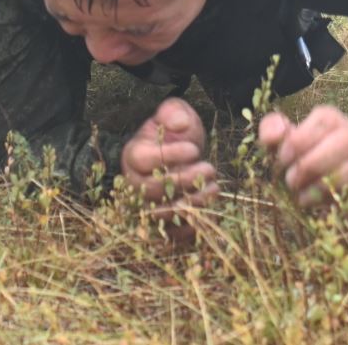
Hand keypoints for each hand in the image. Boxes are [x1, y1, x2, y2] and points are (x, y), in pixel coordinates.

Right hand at [122, 98, 217, 239]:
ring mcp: (145, 207)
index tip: (195, 150)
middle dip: (184, 180)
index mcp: (133, 155)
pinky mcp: (161, 226)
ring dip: (191, 203)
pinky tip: (211, 212)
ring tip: (214, 189)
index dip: (170, 156)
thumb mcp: (173, 114)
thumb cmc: (172, 134)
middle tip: (209, 169)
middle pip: (153, 189)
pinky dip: (191, 227)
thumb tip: (180, 124)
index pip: (145, 159)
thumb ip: (173, 113)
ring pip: (163, 213)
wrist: (175, 156)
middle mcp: (133, 185)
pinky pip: (172, 234)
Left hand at [258, 106, 347, 221]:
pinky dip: (345, 204)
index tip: (283, 158)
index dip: (302, 138)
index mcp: (332, 121)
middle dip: (312, 163)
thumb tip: (281, 130)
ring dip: (322, 187)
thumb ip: (272, 130)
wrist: (327, 188)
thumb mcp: (281, 143)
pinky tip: (325, 209)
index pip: (325, 119)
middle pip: (343, 142)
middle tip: (291, 181)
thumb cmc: (300, 159)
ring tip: (302, 197)